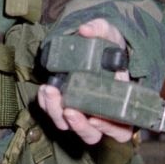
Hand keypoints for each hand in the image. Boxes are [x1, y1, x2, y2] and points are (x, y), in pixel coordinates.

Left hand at [36, 18, 134, 145]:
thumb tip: (86, 30)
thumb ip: (101, 29)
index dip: (109, 128)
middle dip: (78, 125)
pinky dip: (46, 103)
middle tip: (69, 110)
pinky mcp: (63, 105)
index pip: (120, 129)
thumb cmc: (108, 45)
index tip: (95, 119)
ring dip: (56, 113)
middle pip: (90, 134)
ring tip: (50, 91)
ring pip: (68, 126)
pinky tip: (44, 88)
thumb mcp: (110, 33)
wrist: (91, 46)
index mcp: (121, 103)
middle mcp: (101, 113)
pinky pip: (53, 112)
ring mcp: (81, 111)